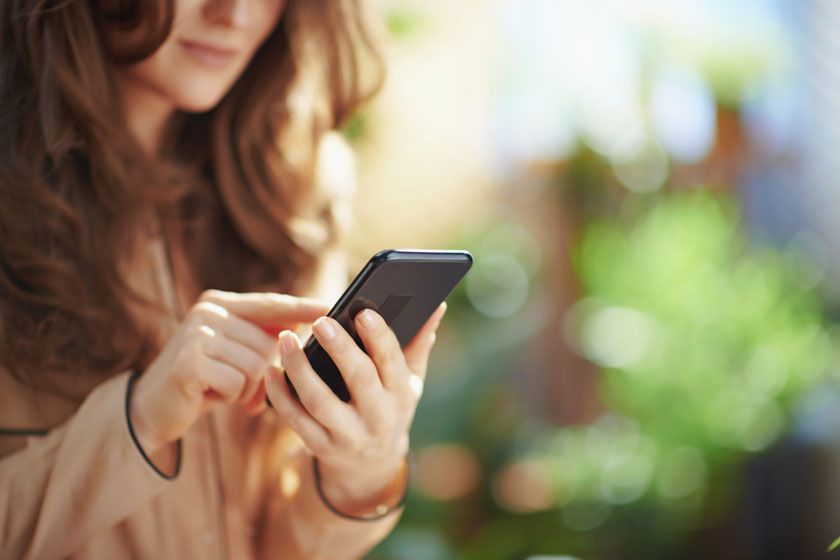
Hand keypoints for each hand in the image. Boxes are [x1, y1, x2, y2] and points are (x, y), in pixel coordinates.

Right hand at [130, 289, 329, 454]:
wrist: (155, 407)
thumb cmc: (206, 380)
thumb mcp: (236, 352)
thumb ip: (265, 336)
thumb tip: (309, 327)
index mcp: (221, 303)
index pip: (271, 304)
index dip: (301, 308)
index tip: (330, 308)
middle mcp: (207, 312)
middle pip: (270, 342)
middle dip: (265, 373)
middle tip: (244, 388)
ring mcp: (196, 334)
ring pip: (257, 364)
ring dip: (249, 388)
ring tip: (228, 391)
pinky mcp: (190, 361)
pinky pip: (239, 381)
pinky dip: (234, 396)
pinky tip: (213, 395)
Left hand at [264, 302, 447, 509]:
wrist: (371, 466)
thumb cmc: (390, 407)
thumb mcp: (410, 382)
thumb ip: (419, 343)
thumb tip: (437, 305)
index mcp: (401, 394)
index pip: (392, 363)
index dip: (379, 337)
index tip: (363, 311)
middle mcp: (377, 417)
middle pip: (358, 380)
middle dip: (340, 349)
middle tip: (321, 321)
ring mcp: (347, 435)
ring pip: (319, 401)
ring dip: (299, 369)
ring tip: (286, 338)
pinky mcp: (320, 447)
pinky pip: (295, 420)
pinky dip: (280, 396)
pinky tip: (270, 370)